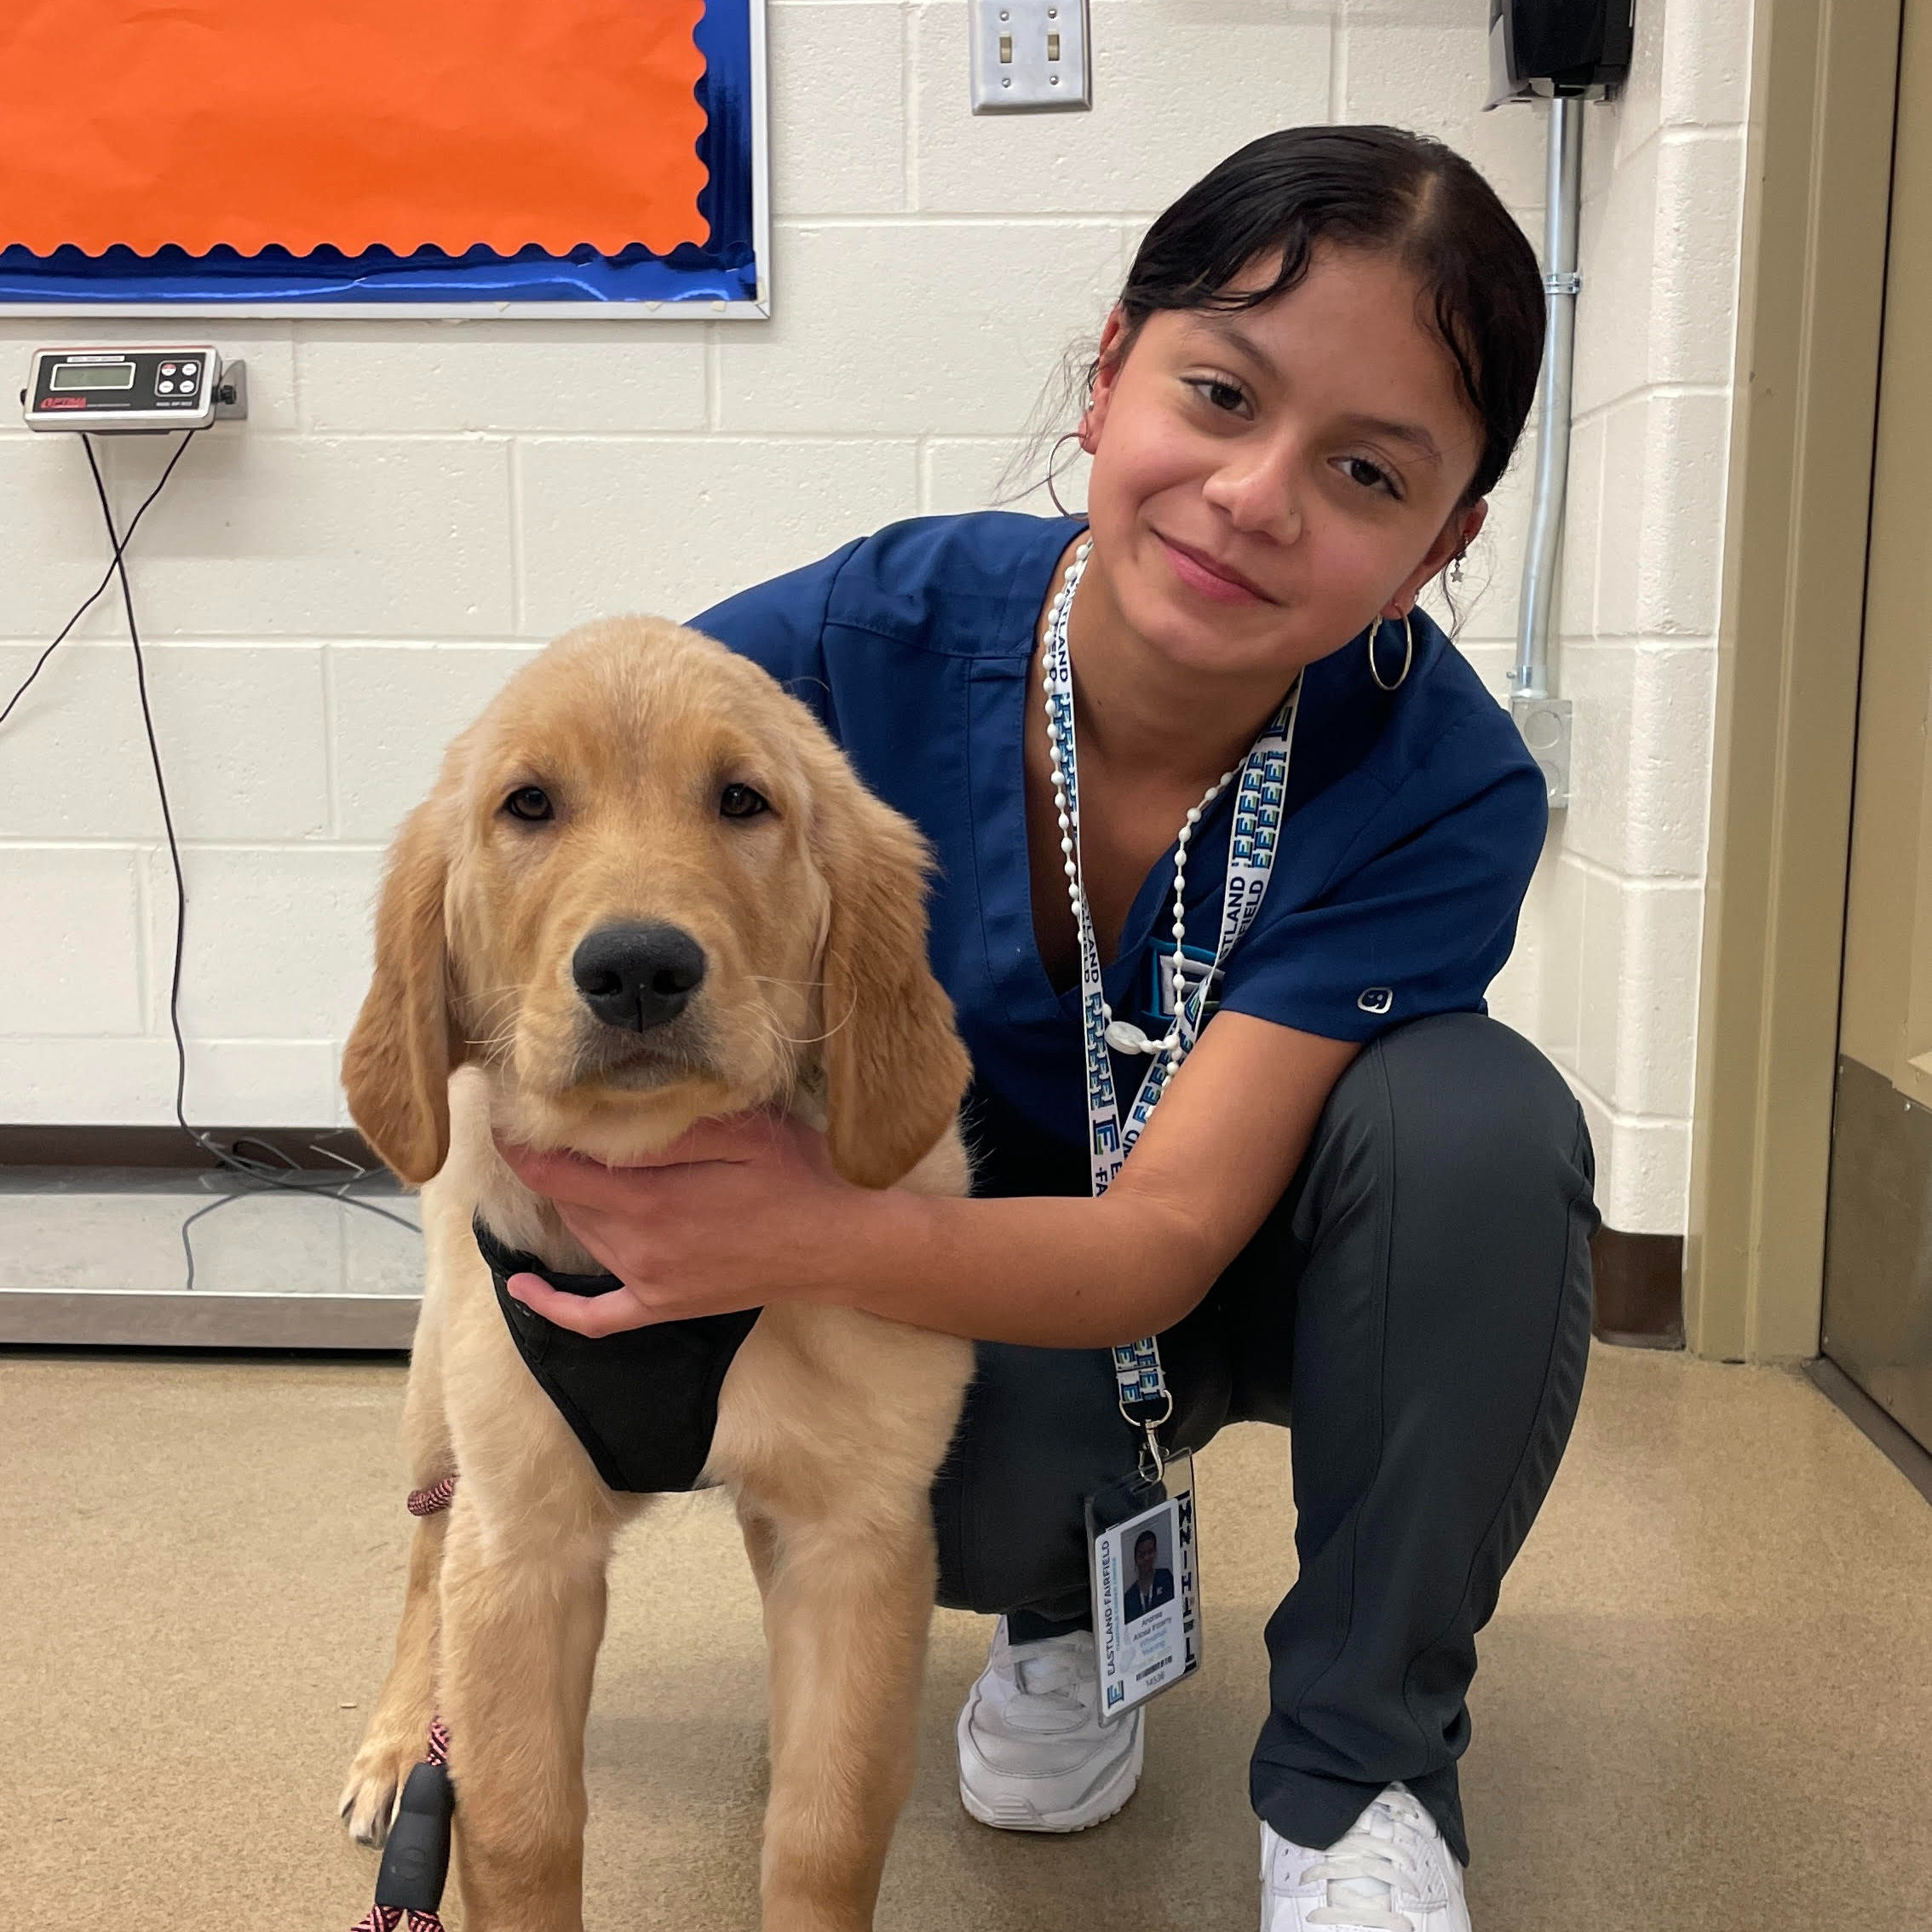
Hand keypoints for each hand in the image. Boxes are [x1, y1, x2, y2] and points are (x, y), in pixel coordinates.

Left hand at [493, 1111, 854, 1336]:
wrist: (839, 1247)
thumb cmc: (798, 1178)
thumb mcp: (741, 1133)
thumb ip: (671, 1130)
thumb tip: (604, 1118)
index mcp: (649, 1201)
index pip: (556, 1172)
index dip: (522, 1144)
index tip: (503, 1115)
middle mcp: (637, 1247)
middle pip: (566, 1201)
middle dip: (549, 1165)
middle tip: (543, 1128)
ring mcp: (647, 1282)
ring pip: (581, 1238)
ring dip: (566, 1205)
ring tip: (558, 1169)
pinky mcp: (662, 1306)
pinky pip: (593, 1316)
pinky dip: (552, 1305)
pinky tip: (523, 1288)